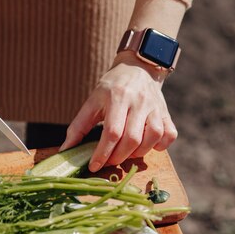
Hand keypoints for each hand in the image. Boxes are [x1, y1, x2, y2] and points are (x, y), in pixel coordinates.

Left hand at [60, 52, 177, 171]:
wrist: (139, 68)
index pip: (112, 132)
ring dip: (138, 153)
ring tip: (126, 153)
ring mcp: (155, 107)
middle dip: (118, 156)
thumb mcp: (92, 101)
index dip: (103, 153)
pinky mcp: (166, 113)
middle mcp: (139, 102)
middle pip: (132, 139)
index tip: (94, 166)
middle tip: (109, 161)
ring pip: (153, 138)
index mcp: (118, 97)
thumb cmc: (112, 87)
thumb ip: (78, 126)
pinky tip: (147, 145)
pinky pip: (169, 135)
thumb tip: (65, 150)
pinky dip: (160, 146)